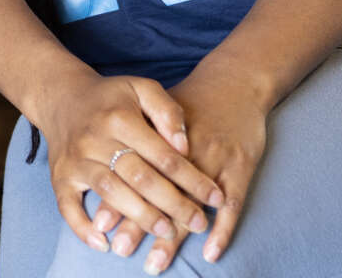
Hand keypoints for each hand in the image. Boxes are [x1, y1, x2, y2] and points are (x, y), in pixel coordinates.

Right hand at [42, 73, 225, 255]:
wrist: (62, 97)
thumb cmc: (110, 98)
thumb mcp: (141, 88)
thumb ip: (167, 111)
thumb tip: (184, 146)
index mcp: (119, 117)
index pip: (164, 155)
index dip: (193, 179)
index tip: (215, 198)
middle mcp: (95, 139)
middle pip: (140, 177)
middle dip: (173, 203)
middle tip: (199, 222)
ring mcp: (76, 159)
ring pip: (110, 192)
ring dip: (140, 216)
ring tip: (166, 231)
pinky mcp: (60, 176)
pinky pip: (67, 206)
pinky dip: (82, 227)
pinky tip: (103, 242)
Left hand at [106, 67, 269, 271]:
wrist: (234, 82)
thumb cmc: (190, 103)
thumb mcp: (156, 110)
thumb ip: (133, 139)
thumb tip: (104, 173)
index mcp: (158, 134)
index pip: (132, 173)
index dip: (117, 198)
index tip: (101, 225)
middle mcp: (185, 148)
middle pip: (158, 191)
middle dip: (138, 222)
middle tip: (122, 248)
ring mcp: (215, 157)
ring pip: (190, 203)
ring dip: (172, 235)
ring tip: (154, 262)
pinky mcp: (241, 166)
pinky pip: (232, 204)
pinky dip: (222, 230)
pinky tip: (210, 253)